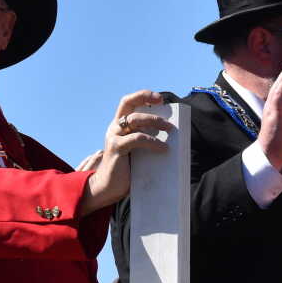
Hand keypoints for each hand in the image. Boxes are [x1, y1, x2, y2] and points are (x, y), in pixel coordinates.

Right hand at [79, 90, 169, 212]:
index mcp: (119, 125)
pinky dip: (152, 141)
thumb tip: (172, 135)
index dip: (142, 96)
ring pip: (134, 120)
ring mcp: (114, 136)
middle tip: (164, 104)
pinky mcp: (116, 148)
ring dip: (154, 121)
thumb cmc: (127, 168)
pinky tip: (163, 148)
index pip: (128, 102)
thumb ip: (146, 138)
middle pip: (128, 104)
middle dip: (146, 99)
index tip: (160, 98)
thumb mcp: (137, 149)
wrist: (109, 186)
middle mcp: (114, 127)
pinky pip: (136, 139)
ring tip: (169, 129)